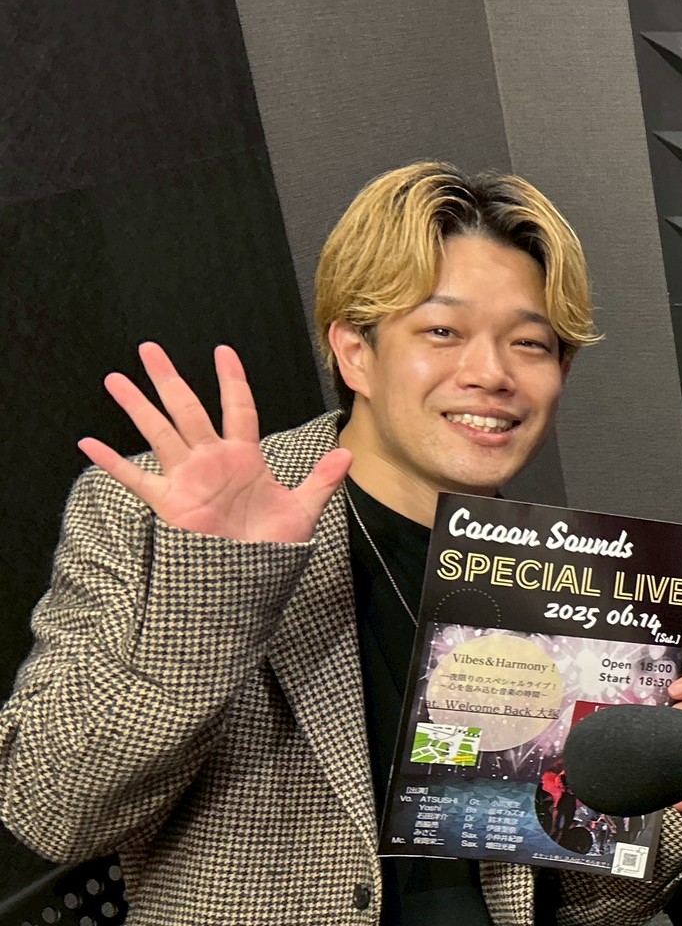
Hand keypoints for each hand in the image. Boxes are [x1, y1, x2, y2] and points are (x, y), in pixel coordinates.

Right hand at [81, 343, 350, 543]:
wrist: (250, 577)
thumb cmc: (273, 544)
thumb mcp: (302, 509)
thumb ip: (322, 480)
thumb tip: (348, 454)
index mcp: (244, 457)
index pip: (238, 408)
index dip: (232, 380)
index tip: (223, 350)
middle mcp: (212, 460)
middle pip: (188, 410)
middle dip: (170, 379)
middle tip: (149, 348)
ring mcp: (187, 478)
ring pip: (159, 433)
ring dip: (138, 407)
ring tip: (115, 379)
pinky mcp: (169, 502)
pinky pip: (136, 479)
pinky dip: (112, 463)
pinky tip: (89, 444)